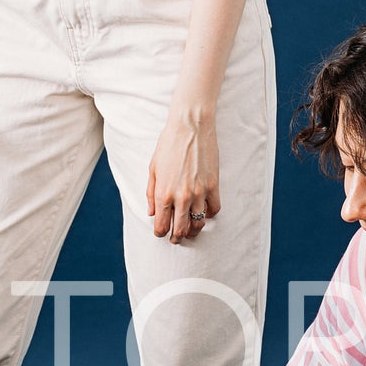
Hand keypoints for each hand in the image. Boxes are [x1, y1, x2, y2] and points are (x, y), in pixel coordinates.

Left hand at [147, 107, 220, 241]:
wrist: (190, 127)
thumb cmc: (168, 144)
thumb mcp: (153, 169)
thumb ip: (151, 193)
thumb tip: (152, 213)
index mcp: (163, 193)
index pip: (162, 225)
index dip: (161, 233)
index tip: (161, 233)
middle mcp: (181, 197)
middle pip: (180, 229)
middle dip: (177, 237)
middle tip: (176, 238)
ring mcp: (199, 192)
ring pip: (199, 223)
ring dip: (194, 230)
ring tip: (191, 229)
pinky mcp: (213, 186)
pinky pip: (214, 209)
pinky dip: (209, 214)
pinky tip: (204, 212)